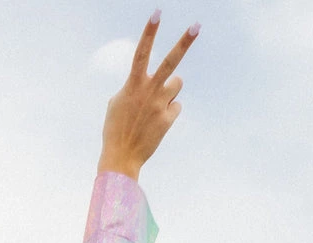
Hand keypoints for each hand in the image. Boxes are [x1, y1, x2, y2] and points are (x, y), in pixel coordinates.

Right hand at [98, 14, 199, 179]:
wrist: (121, 157)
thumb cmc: (115, 129)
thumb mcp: (117, 103)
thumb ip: (132, 86)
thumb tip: (145, 81)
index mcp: (133, 85)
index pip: (141, 52)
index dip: (149, 32)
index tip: (157, 12)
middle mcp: (149, 91)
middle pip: (170, 62)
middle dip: (184, 42)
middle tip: (197, 26)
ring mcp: (160, 105)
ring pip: (177, 84)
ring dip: (170, 90)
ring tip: (155, 105)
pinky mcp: (168, 119)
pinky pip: (176, 106)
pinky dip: (169, 112)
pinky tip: (157, 122)